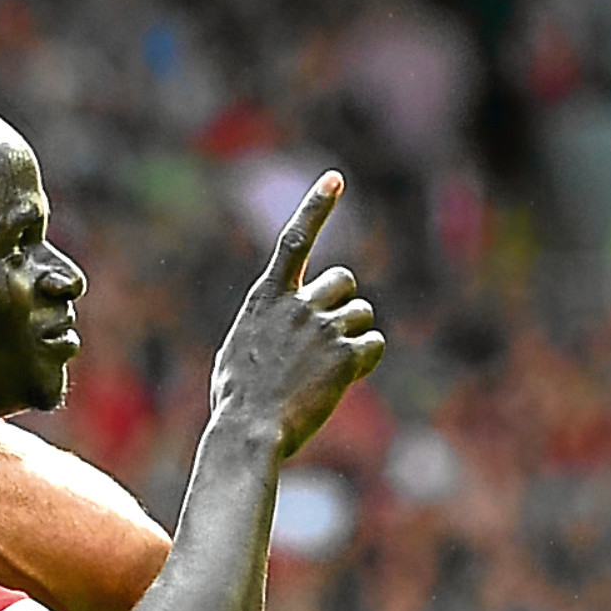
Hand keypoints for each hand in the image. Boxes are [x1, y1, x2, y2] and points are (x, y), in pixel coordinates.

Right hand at [208, 172, 383, 457]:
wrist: (249, 432)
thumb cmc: (236, 400)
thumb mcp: (238, 350)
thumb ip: (265, 325)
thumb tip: (281, 320)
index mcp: (266, 299)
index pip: (295, 240)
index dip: (316, 207)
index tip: (336, 179)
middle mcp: (297, 305)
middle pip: (344, 281)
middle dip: (342, 303)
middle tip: (328, 335)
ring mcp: (322, 328)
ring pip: (362, 314)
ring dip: (353, 336)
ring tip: (327, 369)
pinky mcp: (344, 355)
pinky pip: (373, 345)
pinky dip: (365, 361)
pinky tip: (342, 380)